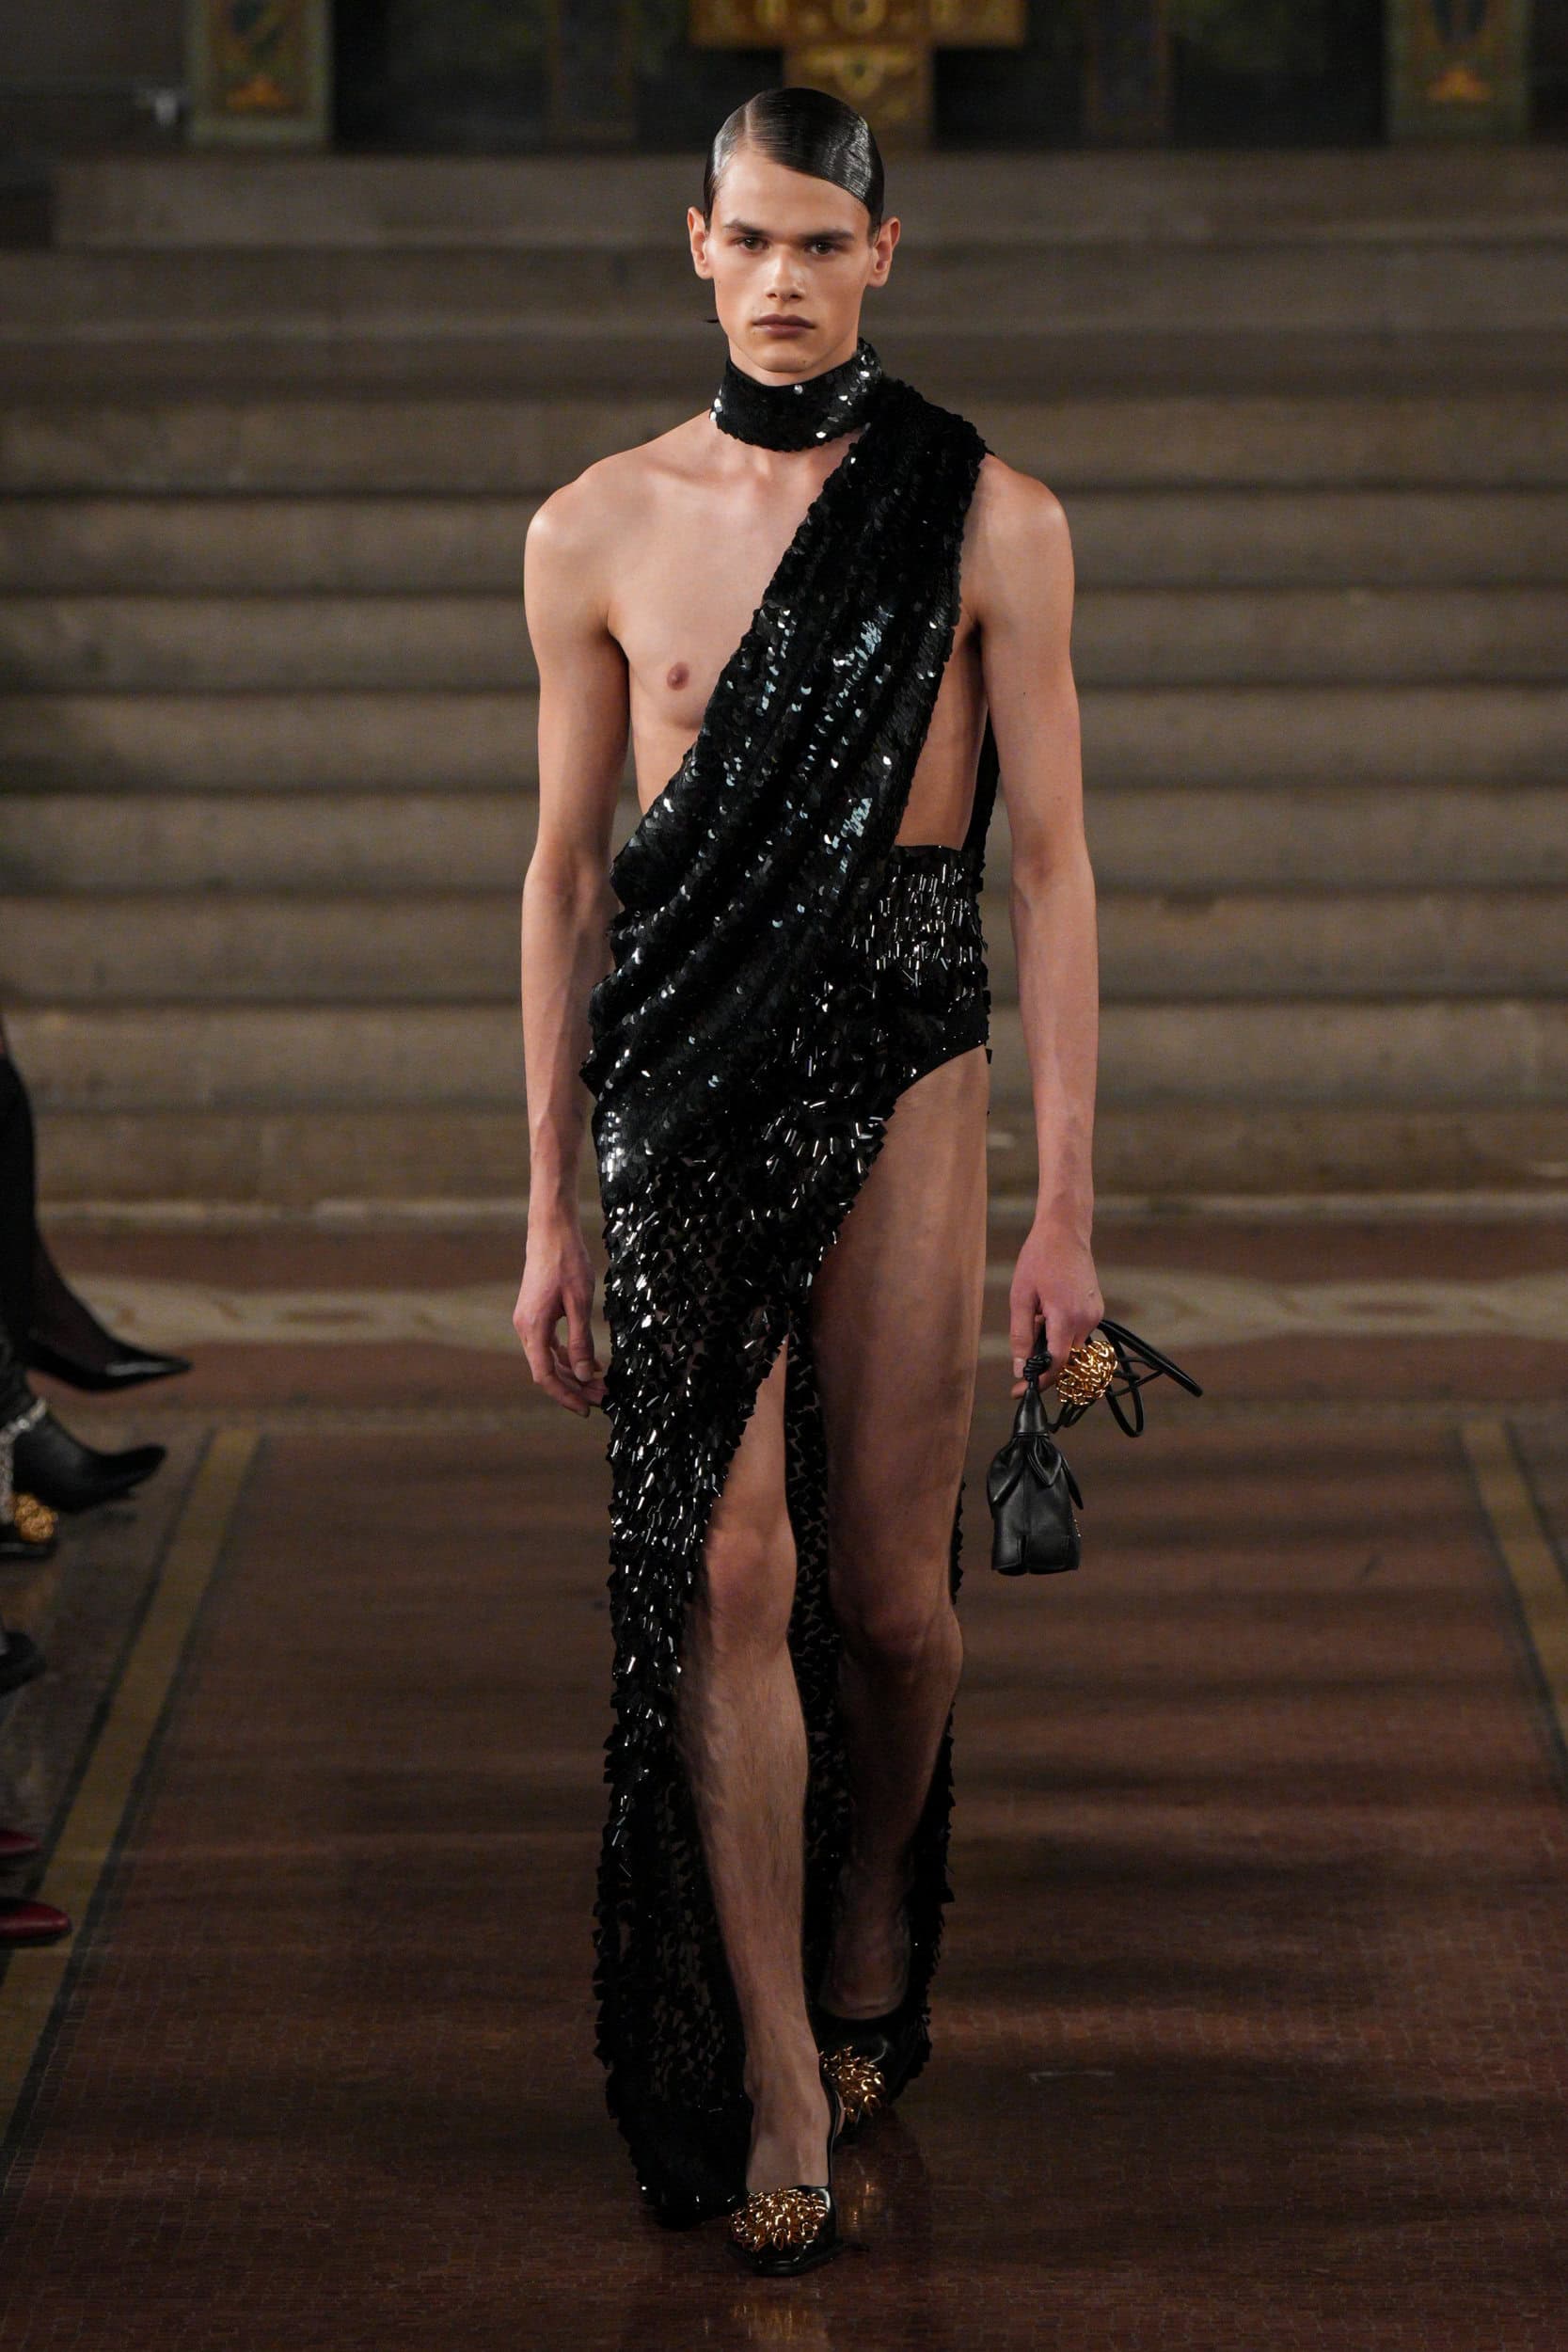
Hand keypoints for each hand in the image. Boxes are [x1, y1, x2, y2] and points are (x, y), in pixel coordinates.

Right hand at [514, 1221, 606, 1416]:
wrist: (551, 1232)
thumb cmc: (566, 1263)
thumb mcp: (580, 1304)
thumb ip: (581, 1342)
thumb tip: (585, 1375)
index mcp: (533, 1328)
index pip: (545, 1375)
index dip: (566, 1396)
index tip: (587, 1409)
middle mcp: (525, 1328)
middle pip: (547, 1370)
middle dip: (575, 1388)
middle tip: (603, 1398)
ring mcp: (528, 1321)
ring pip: (548, 1359)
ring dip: (573, 1373)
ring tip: (600, 1385)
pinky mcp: (535, 1314)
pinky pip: (549, 1344)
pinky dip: (567, 1356)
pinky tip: (589, 1363)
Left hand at [1009, 1215, 1102, 1398]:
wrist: (1065, 1232)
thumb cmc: (1039, 1259)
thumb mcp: (1020, 1297)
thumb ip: (1020, 1335)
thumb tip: (1019, 1368)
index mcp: (1066, 1317)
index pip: (1057, 1364)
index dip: (1040, 1381)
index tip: (1022, 1390)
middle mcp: (1086, 1319)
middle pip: (1067, 1361)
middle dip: (1044, 1364)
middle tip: (1022, 1355)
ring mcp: (1095, 1315)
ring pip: (1073, 1348)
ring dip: (1052, 1347)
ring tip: (1035, 1320)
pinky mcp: (1096, 1310)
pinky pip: (1078, 1334)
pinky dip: (1061, 1334)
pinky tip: (1047, 1314)